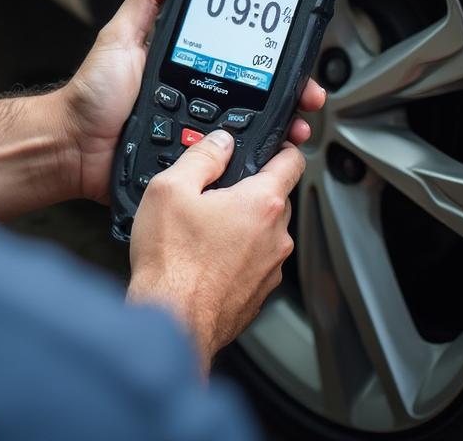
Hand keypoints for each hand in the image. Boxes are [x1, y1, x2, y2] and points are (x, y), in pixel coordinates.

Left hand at [61, 0, 325, 203]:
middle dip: (288, 92)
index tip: (289, 47)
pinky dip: (256, 158)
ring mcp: (197, 131)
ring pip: (252, 129)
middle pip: (255, 94)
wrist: (74, 147)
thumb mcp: (120, 38)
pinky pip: (231, 161)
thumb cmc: (92, 95)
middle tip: (306, 92)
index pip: (236, 54)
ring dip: (281, 125)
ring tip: (298, 123)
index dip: (266, 52)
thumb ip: (145, 1)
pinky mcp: (193, 162)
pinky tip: (272, 152)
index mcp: (185, 65)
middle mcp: (196, 97)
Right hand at [127, 130, 305, 373]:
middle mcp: (276, 236)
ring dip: (242, 225)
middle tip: (215, 191)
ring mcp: (270, 268)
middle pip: (276, 197)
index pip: (292, 161)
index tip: (272, 145)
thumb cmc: (172, 261)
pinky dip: (236, 255)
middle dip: (250, 189)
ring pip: (264, 232)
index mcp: (262, 203)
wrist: (173, 321)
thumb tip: (219, 141)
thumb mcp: (170, 188)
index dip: (281, 146)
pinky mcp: (259, 293)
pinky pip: (254, 261)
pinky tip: (204, 258)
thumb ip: (202, 156)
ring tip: (202, 230)